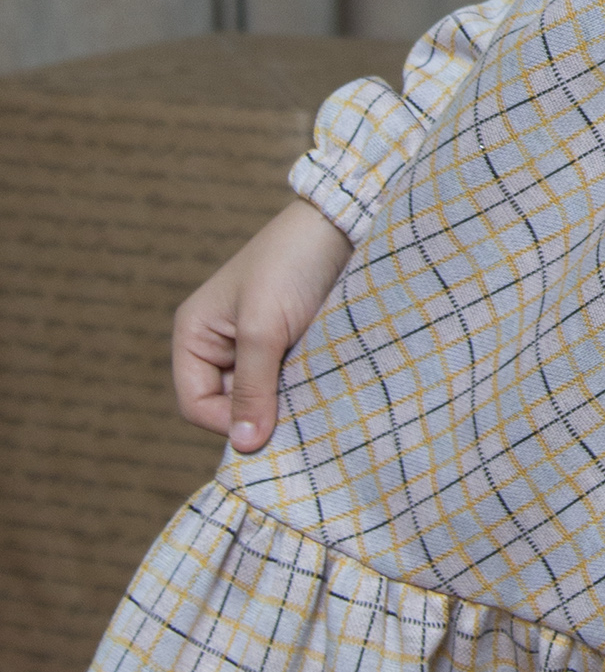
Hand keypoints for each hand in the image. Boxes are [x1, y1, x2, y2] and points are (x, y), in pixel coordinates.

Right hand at [173, 197, 352, 453]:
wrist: (342, 226)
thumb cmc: (292, 265)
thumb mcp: (264, 328)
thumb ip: (252, 388)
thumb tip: (244, 445)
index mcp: (195, 335)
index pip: (196, 405)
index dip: (228, 422)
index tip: (272, 427)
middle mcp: (219, 345)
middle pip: (229, 407)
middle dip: (261, 413)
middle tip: (299, 410)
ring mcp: (255, 347)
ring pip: (263, 399)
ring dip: (287, 402)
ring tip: (314, 391)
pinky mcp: (289, 346)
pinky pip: (288, 384)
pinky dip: (303, 389)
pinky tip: (324, 383)